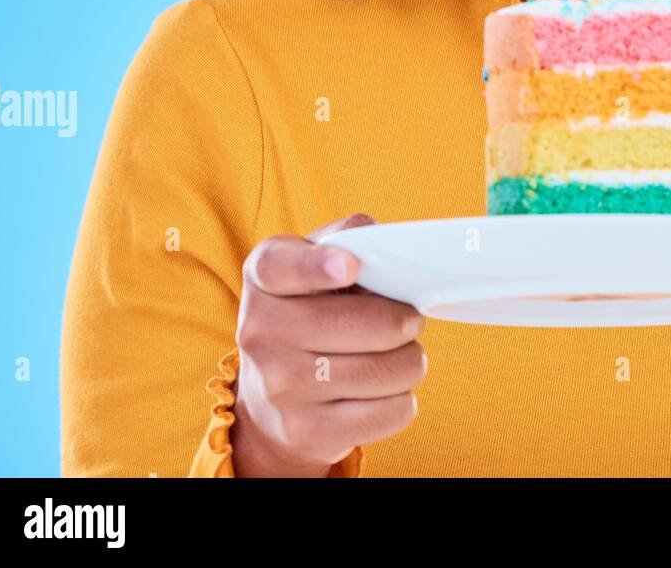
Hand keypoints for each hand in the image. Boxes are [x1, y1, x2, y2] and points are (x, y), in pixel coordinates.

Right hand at [231, 212, 426, 476]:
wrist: (272, 400)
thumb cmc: (311, 311)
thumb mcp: (315, 262)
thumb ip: (347, 239)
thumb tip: (377, 242)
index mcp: (263, 277)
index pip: (281, 266)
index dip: (318, 265)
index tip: (350, 266)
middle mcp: (260, 332)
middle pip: (359, 324)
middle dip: (403, 320)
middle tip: (410, 320)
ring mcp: (279, 387)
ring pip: (383, 369)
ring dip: (409, 359)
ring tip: (401, 354)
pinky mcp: (306, 432)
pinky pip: (389, 411)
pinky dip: (402, 398)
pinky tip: (386, 389)